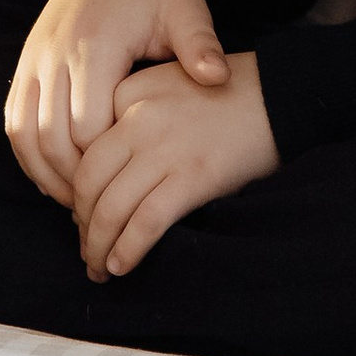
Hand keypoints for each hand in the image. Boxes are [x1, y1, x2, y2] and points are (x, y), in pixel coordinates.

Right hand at [3, 0, 226, 208]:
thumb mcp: (185, 8)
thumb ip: (199, 45)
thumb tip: (217, 78)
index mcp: (95, 46)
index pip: (88, 128)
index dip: (104, 165)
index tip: (128, 186)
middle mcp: (56, 53)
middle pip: (51, 138)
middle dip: (73, 179)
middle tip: (100, 209)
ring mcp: (35, 57)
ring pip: (24, 132)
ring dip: (44, 172)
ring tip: (74, 201)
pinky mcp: (26, 60)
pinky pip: (13, 117)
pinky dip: (27, 152)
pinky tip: (51, 174)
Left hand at [70, 51, 278, 277]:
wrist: (280, 94)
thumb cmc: (224, 96)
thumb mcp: (165, 87)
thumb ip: (129, 120)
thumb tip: (104, 183)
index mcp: (127, 92)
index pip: (83, 150)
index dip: (75, 191)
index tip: (81, 214)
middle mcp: (139, 118)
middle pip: (88, 183)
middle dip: (82, 225)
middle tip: (86, 247)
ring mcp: (166, 148)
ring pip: (111, 208)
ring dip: (98, 246)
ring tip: (99, 268)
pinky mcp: (194, 176)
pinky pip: (146, 222)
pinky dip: (128, 250)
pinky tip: (121, 265)